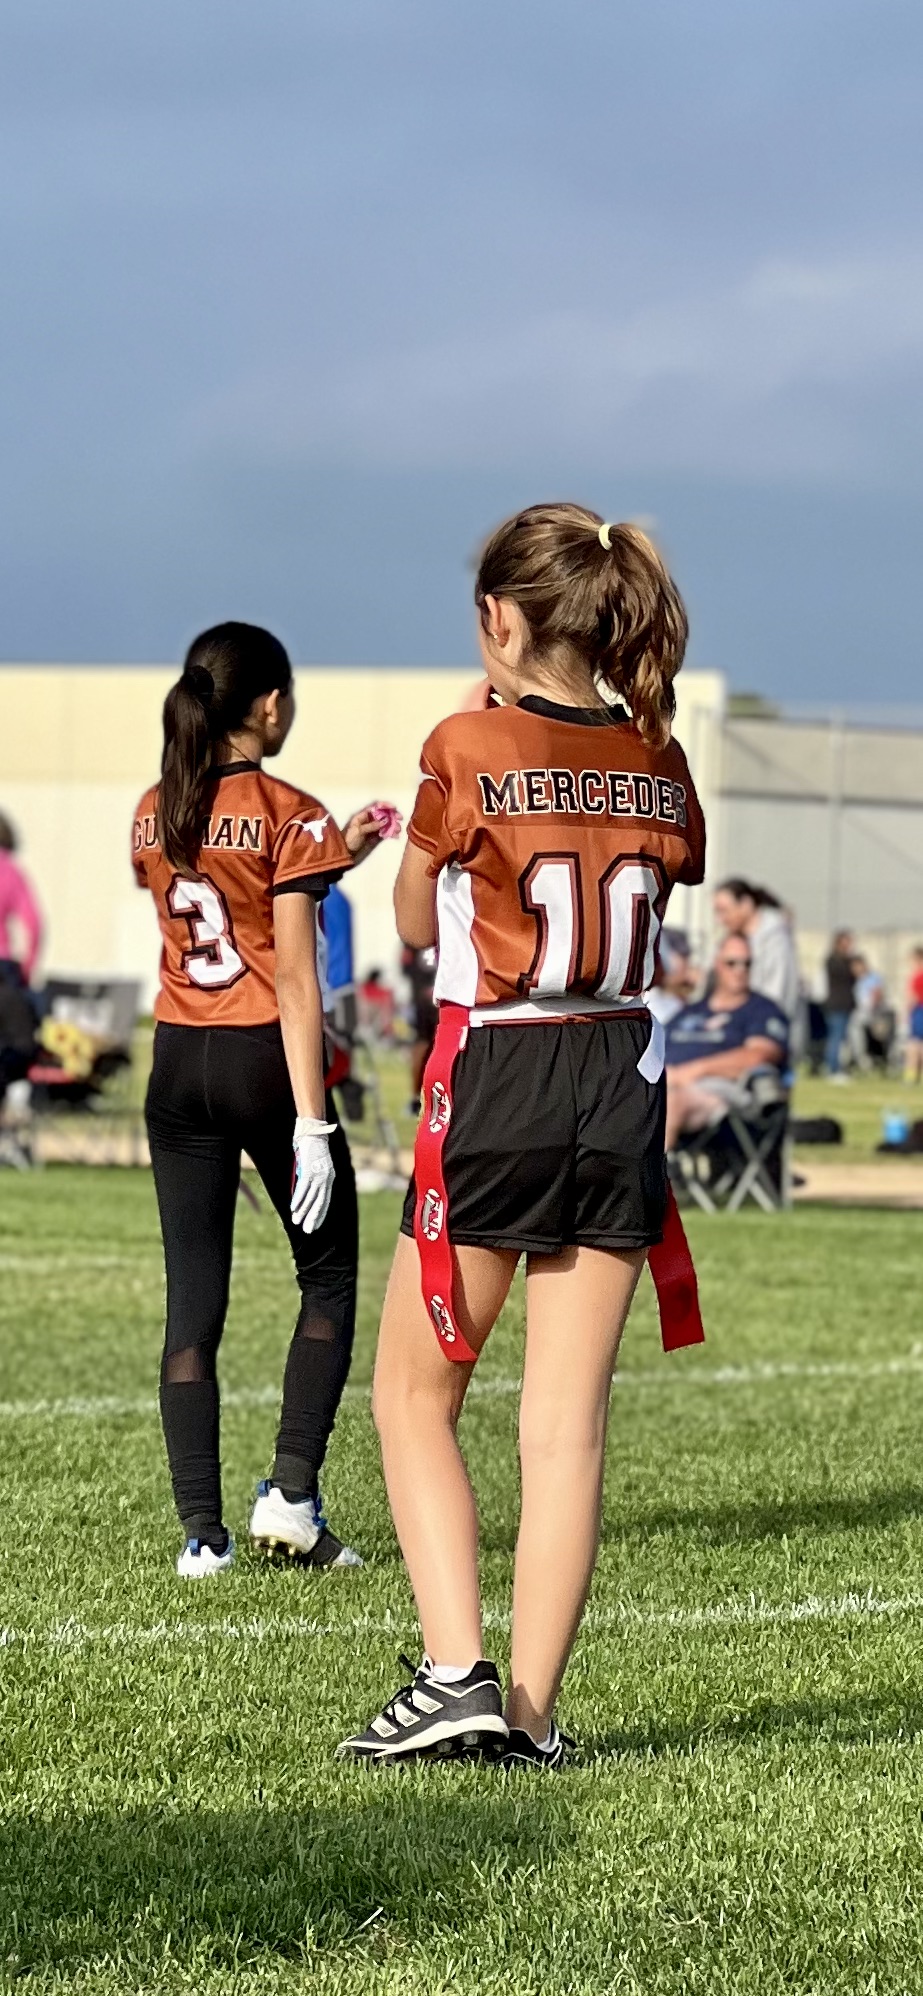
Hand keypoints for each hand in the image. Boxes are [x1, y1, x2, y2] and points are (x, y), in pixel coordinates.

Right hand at [292, 1117, 336, 1232]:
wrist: (314, 1132)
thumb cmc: (312, 1150)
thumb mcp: (313, 1167)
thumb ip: (310, 1180)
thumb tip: (301, 1196)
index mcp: (330, 1178)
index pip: (326, 1201)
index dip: (320, 1214)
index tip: (315, 1226)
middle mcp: (327, 1178)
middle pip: (320, 1202)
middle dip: (313, 1217)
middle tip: (307, 1230)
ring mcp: (318, 1174)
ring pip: (311, 1197)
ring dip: (303, 1210)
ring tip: (296, 1221)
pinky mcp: (309, 1169)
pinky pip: (303, 1187)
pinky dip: (298, 1198)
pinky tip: (293, 1207)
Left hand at [341, 801, 402, 863]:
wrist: (345, 852)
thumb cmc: (349, 839)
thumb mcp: (359, 831)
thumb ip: (372, 825)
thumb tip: (384, 820)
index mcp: (363, 815)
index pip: (375, 807)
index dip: (385, 805)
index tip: (394, 808)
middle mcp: (369, 820)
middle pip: (383, 814)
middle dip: (392, 816)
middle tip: (400, 819)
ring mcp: (373, 828)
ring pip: (386, 824)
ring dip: (393, 825)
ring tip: (398, 830)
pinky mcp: (375, 836)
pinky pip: (385, 833)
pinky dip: (391, 833)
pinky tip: (395, 836)